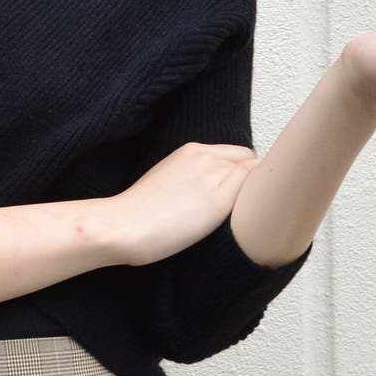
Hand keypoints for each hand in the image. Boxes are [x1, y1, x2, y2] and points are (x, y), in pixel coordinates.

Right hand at [107, 142, 258, 267]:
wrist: (122, 225)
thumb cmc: (139, 213)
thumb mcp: (167, 180)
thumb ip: (193, 176)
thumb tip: (215, 189)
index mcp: (190, 150)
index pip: (237, 155)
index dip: (239, 176)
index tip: (233, 198)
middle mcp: (204, 156)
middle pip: (248, 163)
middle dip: (248, 182)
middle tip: (237, 210)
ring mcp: (212, 174)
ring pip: (253, 176)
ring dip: (250, 194)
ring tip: (236, 219)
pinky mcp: (218, 199)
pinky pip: (252, 190)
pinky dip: (253, 203)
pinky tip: (241, 221)